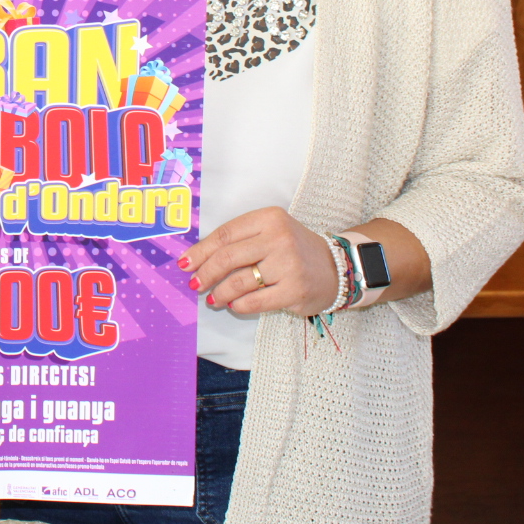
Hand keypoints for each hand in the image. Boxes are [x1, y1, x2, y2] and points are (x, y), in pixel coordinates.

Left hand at [181, 206, 337, 316]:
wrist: (338, 267)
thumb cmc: (293, 249)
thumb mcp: (270, 232)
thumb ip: (239, 240)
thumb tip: (198, 259)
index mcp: (269, 218)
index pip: (224, 234)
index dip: (200, 251)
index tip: (185, 264)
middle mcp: (279, 238)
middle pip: (228, 257)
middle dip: (206, 273)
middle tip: (195, 283)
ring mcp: (288, 265)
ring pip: (239, 282)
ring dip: (220, 293)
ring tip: (213, 298)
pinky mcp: (295, 290)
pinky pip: (256, 301)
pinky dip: (239, 305)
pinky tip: (233, 305)